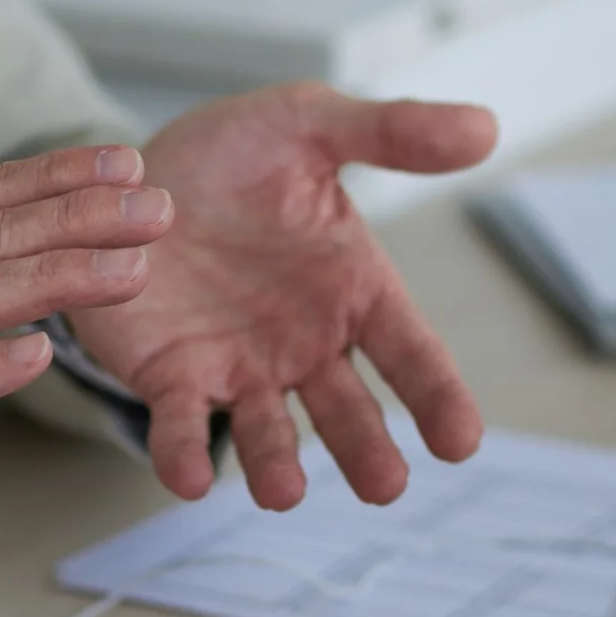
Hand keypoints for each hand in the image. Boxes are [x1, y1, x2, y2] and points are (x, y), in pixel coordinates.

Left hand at [64, 83, 495, 508]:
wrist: (129, 170)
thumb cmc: (234, 155)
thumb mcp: (309, 123)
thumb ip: (391, 131)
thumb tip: (486, 128)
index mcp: (354, 290)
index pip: (411, 353)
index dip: (437, 397)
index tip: (462, 442)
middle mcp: (304, 345)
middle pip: (347, 411)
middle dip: (365, 449)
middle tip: (385, 485)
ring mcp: (239, 368)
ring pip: (267, 431)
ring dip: (276, 465)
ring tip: (284, 493)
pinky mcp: (172, 377)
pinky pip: (180, 423)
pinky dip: (184, 453)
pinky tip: (191, 479)